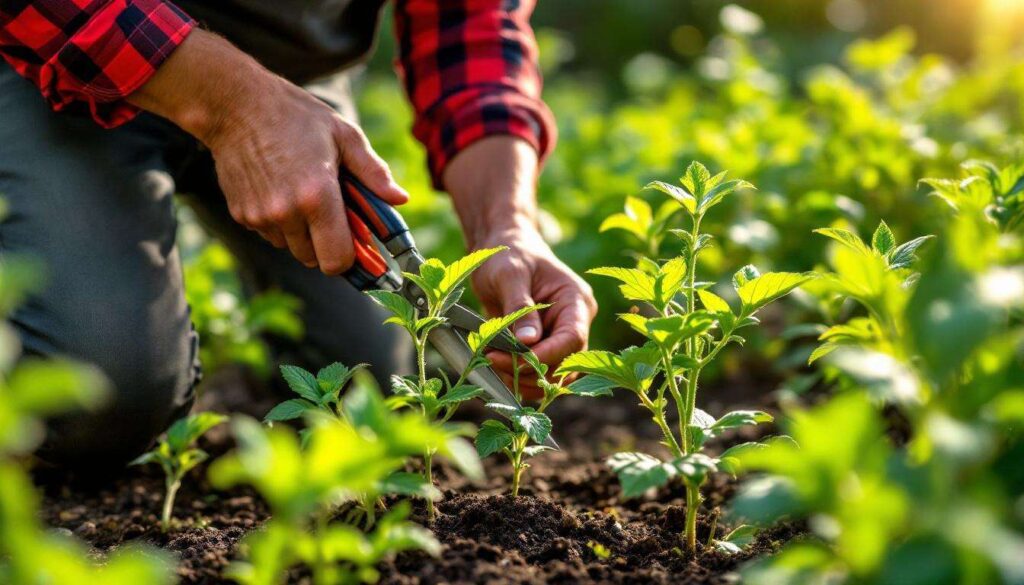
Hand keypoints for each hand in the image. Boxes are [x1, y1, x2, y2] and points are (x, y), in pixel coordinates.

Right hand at [129, 30, 407, 273]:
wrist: (234, 106)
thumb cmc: (296, 117)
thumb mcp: (344, 135)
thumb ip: (374, 173)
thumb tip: (401, 199)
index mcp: (317, 195)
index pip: (337, 260)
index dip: (350, 258)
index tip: (356, 244)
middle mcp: (287, 212)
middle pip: (314, 261)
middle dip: (326, 245)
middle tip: (331, 215)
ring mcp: (260, 216)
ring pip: (291, 248)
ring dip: (302, 234)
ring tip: (303, 196)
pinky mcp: (241, 215)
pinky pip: (270, 235)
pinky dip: (280, 224)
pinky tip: (279, 191)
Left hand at [472, 227, 596, 398]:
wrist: (500, 249)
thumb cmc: (508, 254)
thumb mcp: (510, 275)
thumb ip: (520, 307)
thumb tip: (528, 342)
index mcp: (576, 301)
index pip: (573, 338)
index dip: (547, 356)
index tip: (515, 360)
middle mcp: (573, 322)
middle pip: (564, 363)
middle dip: (529, 370)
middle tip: (492, 359)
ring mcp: (558, 336)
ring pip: (551, 375)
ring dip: (521, 377)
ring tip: (490, 359)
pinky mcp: (542, 346)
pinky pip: (536, 372)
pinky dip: (516, 375)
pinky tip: (494, 362)